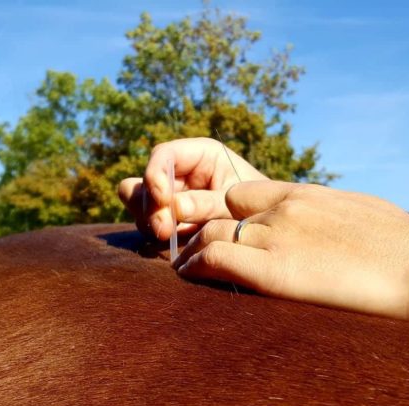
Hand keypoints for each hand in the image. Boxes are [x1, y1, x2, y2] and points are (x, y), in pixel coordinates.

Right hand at [117, 138, 267, 240]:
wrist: (268, 234)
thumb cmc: (259, 209)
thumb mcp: (235, 204)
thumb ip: (207, 204)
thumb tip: (174, 208)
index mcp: (199, 155)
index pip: (165, 155)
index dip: (155, 174)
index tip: (161, 198)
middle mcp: (181, 174)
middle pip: (145, 181)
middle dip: (149, 205)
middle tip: (163, 230)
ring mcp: (171, 198)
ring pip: (140, 205)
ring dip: (149, 222)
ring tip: (168, 238)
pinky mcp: (169, 221)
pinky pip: (148, 226)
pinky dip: (156, 237)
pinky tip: (173, 247)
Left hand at [172, 181, 408, 320]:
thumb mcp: (367, 219)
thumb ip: (340, 222)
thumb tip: (348, 235)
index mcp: (307, 196)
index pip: (243, 195)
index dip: (226, 216)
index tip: (220, 235)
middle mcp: (284, 210)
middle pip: (219, 213)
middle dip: (201, 233)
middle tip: (191, 256)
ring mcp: (276, 236)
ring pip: (209, 235)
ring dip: (192, 254)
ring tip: (182, 273)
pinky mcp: (272, 270)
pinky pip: (214, 259)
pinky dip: (195, 269)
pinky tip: (187, 282)